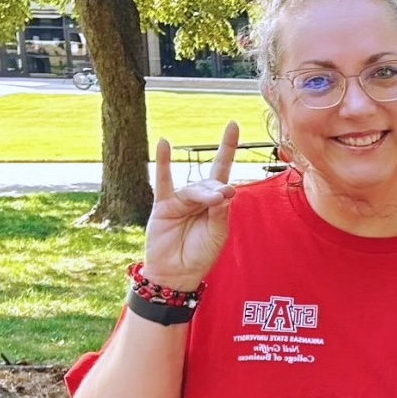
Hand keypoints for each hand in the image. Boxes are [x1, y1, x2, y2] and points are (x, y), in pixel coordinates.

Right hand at [142, 122, 240, 289]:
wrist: (177, 273)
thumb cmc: (201, 254)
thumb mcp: (218, 235)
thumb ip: (220, 212)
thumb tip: (224, 190)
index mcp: (217, 203)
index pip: (223, 170)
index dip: (228, 148)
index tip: (233, 124)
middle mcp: (199, 198)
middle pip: (210, 184)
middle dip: (216, 190)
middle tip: (223, 196)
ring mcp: (180, 200)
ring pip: (193, 189)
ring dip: (202, 194)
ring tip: (211, 200)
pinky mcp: (163, 206)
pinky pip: (163, 182)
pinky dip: (163, 163)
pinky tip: (163, 143)